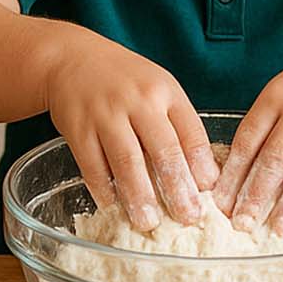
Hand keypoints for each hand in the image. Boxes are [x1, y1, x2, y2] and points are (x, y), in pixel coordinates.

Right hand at [49, 32, 217, 229]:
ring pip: (126, 160)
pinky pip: (92, 164)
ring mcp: (106, 114)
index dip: (202, 165)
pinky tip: (113, 205)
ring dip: (139, 195)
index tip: (210, 194)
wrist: (72, 58)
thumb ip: (178, 125)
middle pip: (163, 149)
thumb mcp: (159, 89)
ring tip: (149, 222)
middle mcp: (138, 101)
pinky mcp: (77, 128)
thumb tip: (201, 176)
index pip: (191, 132)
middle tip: (187, 217)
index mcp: (166, 92)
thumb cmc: (125, 81)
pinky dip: (103, 188)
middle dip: (177, 188)